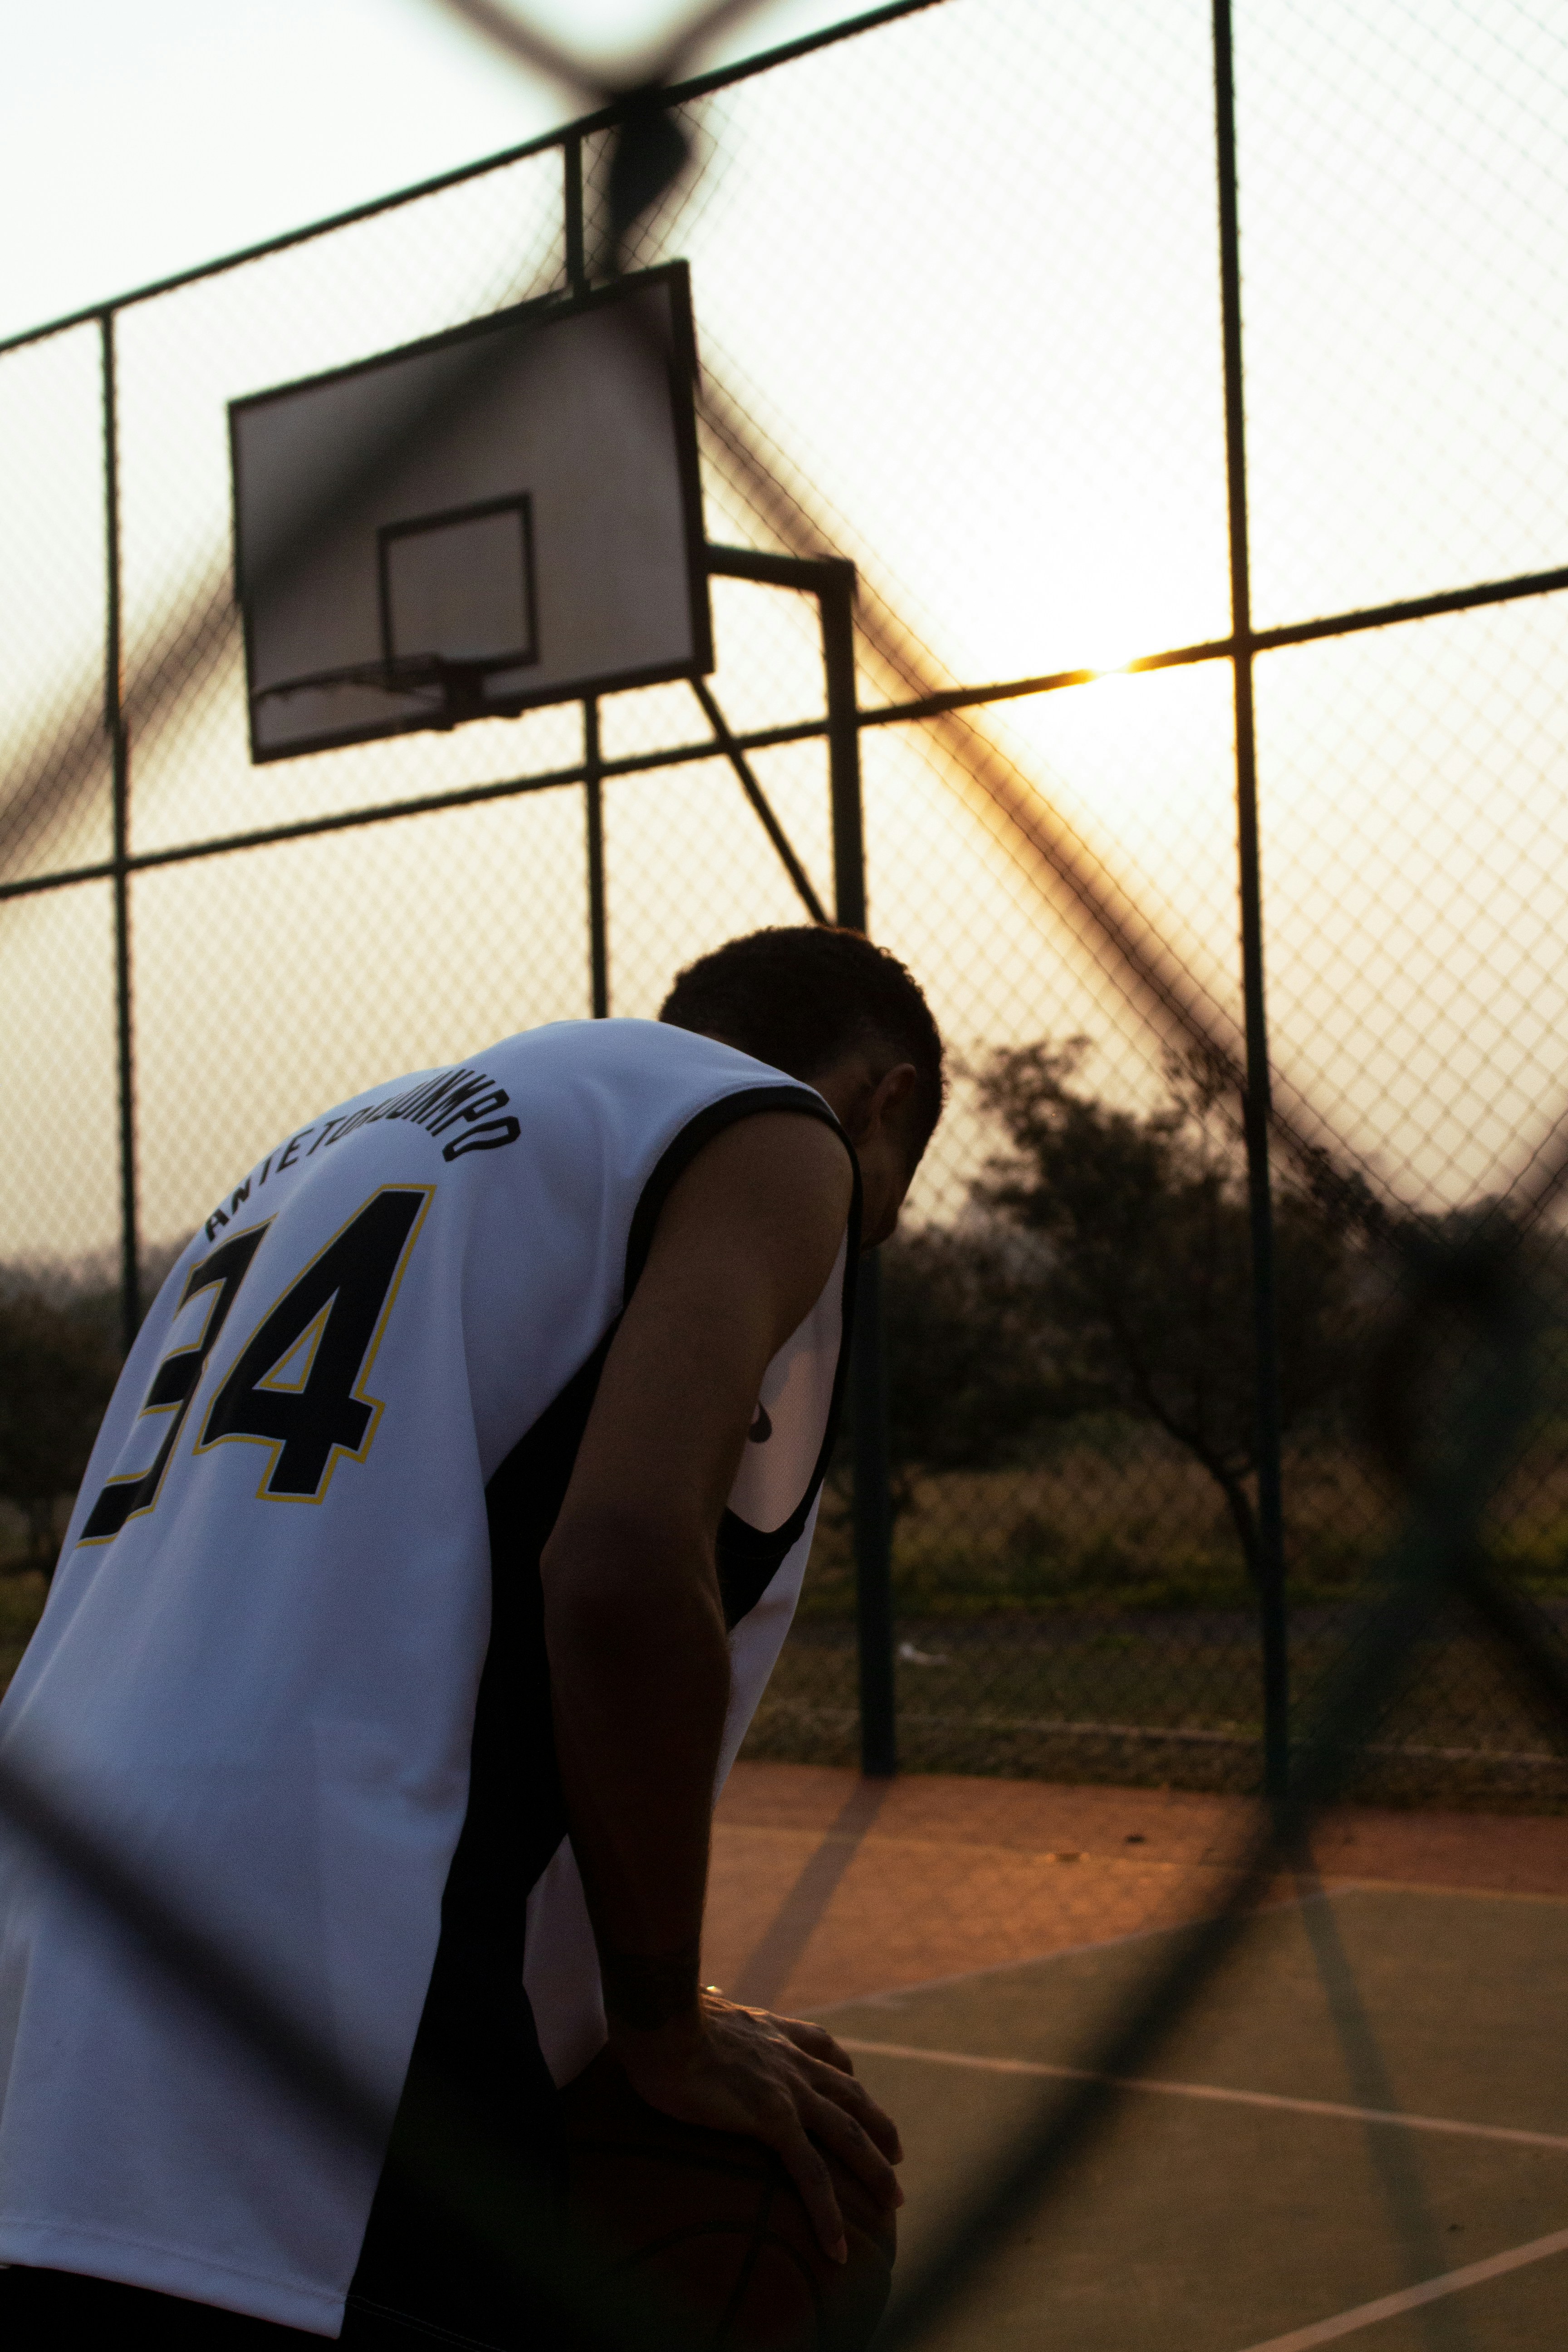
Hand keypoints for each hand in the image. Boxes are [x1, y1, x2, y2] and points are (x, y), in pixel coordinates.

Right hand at [607, 1991, 903, 2262]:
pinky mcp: (774, 2120)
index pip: (823, 2047)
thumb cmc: (663, 2019)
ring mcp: (789, 2089)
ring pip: (848, 2133)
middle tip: (897, 2154)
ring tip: (894, 2202)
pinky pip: (811, 2174)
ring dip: (876, 2168)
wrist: (663, 2022)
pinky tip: (836, 2247)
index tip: (854, 2087)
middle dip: (879, 2124)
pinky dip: (828, 2213)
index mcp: (773, 2031)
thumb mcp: (696, 2009)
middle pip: (851, 2093)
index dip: (844, 2069)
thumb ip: (708, 2012)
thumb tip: (700, 2003)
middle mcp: (791, 2058)